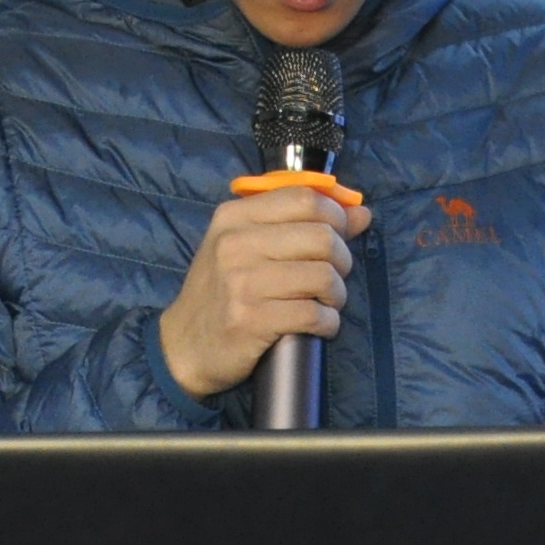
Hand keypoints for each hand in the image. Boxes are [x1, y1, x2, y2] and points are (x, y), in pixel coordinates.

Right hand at [156, 183, 373, 398]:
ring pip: (323, 276)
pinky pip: (313, 314)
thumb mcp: (247, 247)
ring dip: (336, 295)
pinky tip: (319, 326)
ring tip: (325, 304)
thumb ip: (299, 225)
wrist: (183, 346)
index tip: (339, 236)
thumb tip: (360, 212)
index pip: (304, 198)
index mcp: (234, 217)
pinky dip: (328, 323)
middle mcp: (235, 244)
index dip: (336, 216)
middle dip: (342, 260)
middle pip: (321, 236)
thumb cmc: (221, 293)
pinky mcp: (250, 320)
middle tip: (333, 278)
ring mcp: (241, 282)